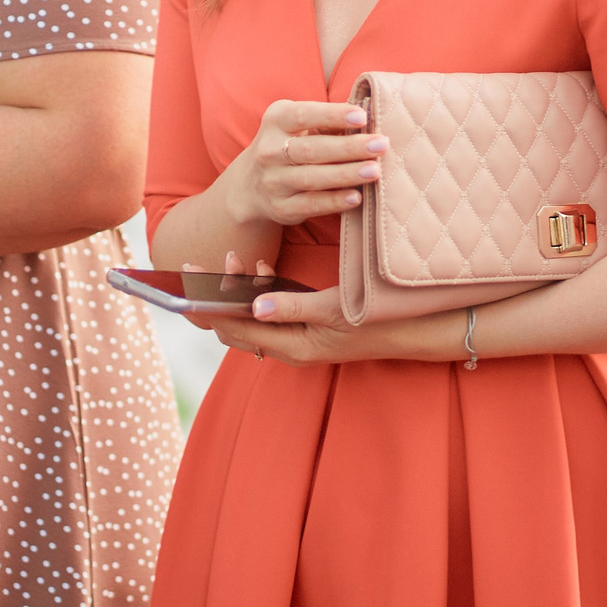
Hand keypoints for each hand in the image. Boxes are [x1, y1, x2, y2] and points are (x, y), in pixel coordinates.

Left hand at [205, 254, 456, 365]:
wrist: (415, 331)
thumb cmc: (377, 322)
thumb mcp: (335, 312)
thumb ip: (293, 308)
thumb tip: (252, 305)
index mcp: (291, 348)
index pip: (233, 329)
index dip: (207, 304)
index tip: (191, 275)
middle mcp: (289, 346)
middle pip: (236, 324)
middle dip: (217, 294)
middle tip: (205, 262)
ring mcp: (298, 336)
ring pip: (253, 315)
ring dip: (239, 289)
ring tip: (235, 259)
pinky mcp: (308, 324)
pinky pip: (273, 310)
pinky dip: (262, 290)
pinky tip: (263, 267)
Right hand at [219, 99, 382, 228]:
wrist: (251, 185)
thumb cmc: (290, 144)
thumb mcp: (299, 126)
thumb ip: (329, 121)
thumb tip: (372, 115)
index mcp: (276, 120)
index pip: (304, 115)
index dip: (333, 115)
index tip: (362, 116)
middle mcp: (270, 150)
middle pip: (312, 149)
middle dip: (349, 147)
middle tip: (381, 144)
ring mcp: (273, 181)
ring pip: (312, 178)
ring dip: (346, 174)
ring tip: (375, 170)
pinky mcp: (281, 207)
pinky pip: (310, 204)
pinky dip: (334, 201)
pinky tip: (357, 197)